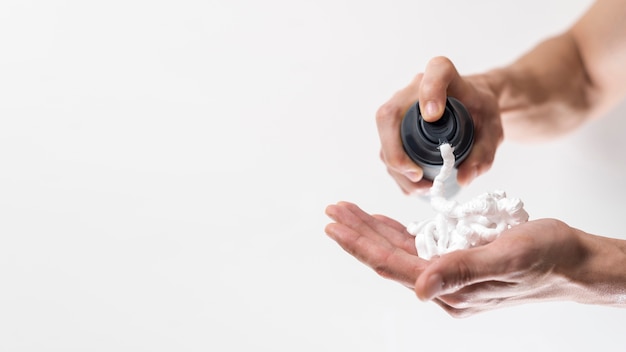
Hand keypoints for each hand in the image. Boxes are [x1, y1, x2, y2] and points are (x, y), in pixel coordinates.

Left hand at [325, 202, 616, 317]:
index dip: (361, 244)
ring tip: (348, 210)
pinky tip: (384, 221)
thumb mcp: (506, 259)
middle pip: (389, 256)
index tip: (335, 225)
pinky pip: (418, 245)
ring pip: (399, 249)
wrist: (574, 261)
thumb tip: (417, 287)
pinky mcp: (457, 260)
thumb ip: (462, 271)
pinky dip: (398, 230)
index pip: (393, 265)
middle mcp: (443, 284)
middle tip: (333, 210)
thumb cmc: (546, 258)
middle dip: (359, 232)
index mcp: (450, 289)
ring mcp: (448, 273)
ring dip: (373, 228)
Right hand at [376, 57, 502, 194]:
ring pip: (384, 137)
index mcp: (445, 75)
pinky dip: (397, 172)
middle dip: (396, 151)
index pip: (436, 72)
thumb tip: (462, 178)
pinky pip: (386, 149)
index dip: (430, 91)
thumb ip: (483, 153)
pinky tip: (415, 186)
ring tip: (422, 187)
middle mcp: (414, 88)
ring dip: (396, 167)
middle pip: (390, 114)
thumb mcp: (492, 131)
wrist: (472, 108)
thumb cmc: (481, 112)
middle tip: (417, 175)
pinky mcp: (394, 127)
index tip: (433, 115)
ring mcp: (399, 108)